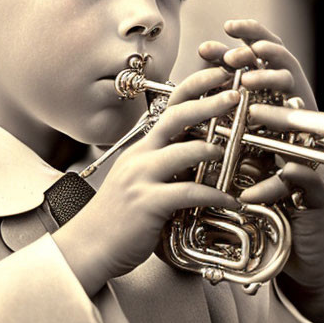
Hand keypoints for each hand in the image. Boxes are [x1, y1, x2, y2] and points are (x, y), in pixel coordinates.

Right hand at [53, 67, 240, 296]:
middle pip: (176, 117)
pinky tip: (230, 199)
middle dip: (209, 103)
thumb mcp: (141, 182)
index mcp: (141, 148)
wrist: (88, 247)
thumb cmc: (117, 219)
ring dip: (214, 150)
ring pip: (184, 151)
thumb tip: (202, 157)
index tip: (218, 75)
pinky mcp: (147, 202)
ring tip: (233, 154)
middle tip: (235, 96)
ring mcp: (141, 177)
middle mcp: (140, 156)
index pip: (169, 106)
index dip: (194, 87)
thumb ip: (168, 167)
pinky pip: (189, 191)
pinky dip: (215, 194)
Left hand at [199, 19, 323, 322]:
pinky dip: (281, 183)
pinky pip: (304, 183)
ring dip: (277, 115)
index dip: (250, 46)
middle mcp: (300, 132)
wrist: (298, 254)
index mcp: (278, 118)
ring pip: (304, 125)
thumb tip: (191, 104)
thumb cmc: (267, 202)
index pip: (268, 69)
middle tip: (237, 59)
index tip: (221, 35)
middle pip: (291, 82)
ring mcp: (313, 161)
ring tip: (252, 111)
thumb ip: (225, 134)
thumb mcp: (242, 163)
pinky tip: (264, 182)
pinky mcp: (319, 197)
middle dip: (264, 64)